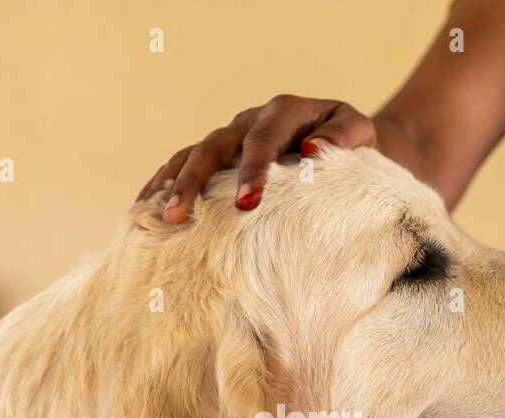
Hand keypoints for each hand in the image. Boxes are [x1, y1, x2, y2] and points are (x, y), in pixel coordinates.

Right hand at [137, 96, 375, 223]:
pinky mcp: (220, 156)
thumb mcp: (361, 133)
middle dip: (194, 182)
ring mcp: (230, 137)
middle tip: (179, 216)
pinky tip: (144, 210)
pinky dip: (162, 184)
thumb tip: (314, 149)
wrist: (345, 142)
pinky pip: (184, 165)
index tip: (246, 203)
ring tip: (154, 218)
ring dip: (171, 185)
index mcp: (284, 112)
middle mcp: (250, 120)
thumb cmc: (355, 145)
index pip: (263, 140)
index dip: (251, 170)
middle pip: (214, 146)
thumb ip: (344, 137)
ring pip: (191, 154)